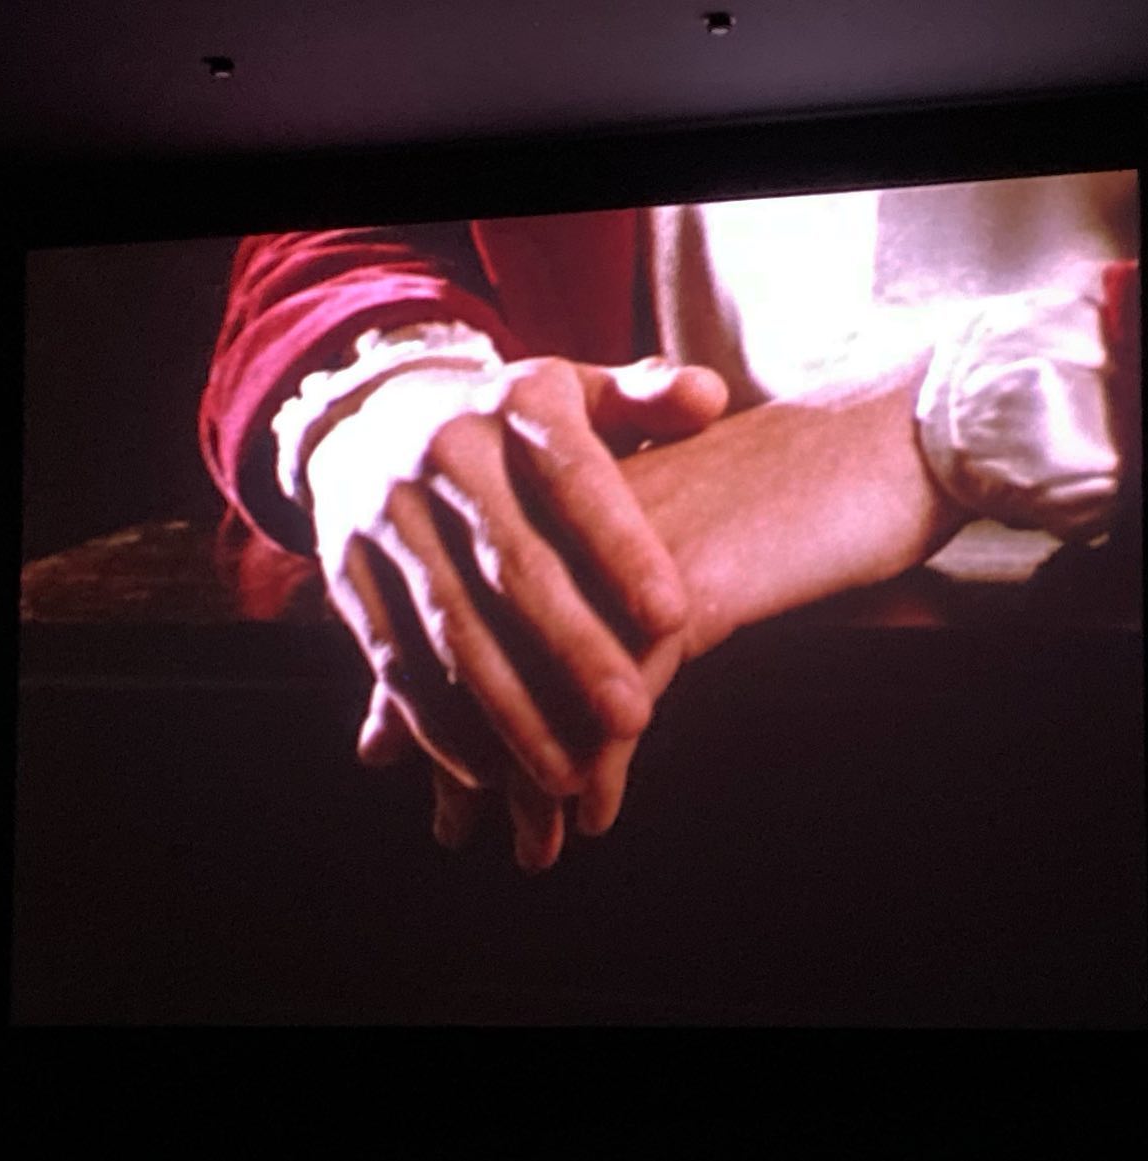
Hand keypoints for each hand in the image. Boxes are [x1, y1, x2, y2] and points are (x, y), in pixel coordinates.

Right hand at [305, 353, 727, 860]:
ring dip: (509, 709)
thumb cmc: (507, 420)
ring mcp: (387, 521)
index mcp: (512, 406)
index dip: (621, 548)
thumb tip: (713, 397)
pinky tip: (487, 773)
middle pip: (512, 565)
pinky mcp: (350, 577)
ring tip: (568, 775)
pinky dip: (438, 721)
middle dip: (573, 648)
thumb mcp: (572, 389)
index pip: (573, 477)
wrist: (369, 418)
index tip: (676, 617)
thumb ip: (643, 398)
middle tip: (632, 717)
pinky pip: (395, 658)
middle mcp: (442, 459)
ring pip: (452, 627)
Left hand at [423, 359, 971, 867]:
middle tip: (456, 831)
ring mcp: (618, 559)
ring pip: (540, 687)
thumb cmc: (789, 484)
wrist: (891, 432)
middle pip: (489, 658)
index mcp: (560, 502)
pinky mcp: (683, 593)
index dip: (451, 702)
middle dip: (469, 758)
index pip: (478, 615)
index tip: (445, 772)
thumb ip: (612, 571)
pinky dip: (599, 771)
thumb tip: (558, 637)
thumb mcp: (679, 523)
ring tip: (531, 850)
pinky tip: (596, 817)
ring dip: (529, 783)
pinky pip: (615, 702)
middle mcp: (569, 524)